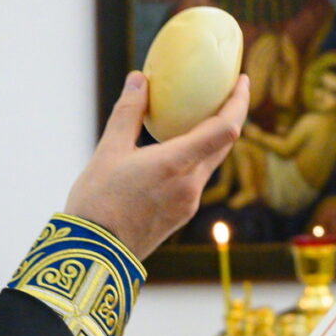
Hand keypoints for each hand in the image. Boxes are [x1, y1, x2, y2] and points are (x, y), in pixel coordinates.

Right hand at [63, 72, 250, 259]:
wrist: (93, 256)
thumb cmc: (97, 202)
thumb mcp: (108, 151)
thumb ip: (128, 113)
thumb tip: (140, 79)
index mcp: (176, 163)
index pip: (225, 128)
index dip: (238, 102)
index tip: (242, 81)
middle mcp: (190, 184)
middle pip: (224, 143)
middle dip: (231, 114)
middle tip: (229, 90)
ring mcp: (188, 203)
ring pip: (210, 162)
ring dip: (213, 138)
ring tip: (202, 116)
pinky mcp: (181, 215)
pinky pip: (196, 178)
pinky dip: (197, 158)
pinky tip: (181, 151)